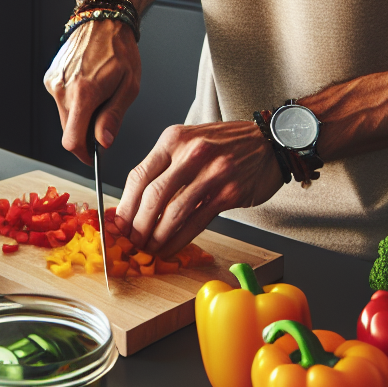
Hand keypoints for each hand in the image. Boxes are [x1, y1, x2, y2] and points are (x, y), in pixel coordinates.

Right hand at [43, 17, 140, 163]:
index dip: (82, 154)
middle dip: (85, 133)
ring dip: (79, 116)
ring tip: (98, 95)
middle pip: (68, 130)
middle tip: (104, 118)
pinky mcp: (50, 77)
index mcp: (84, 93)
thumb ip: (113, 117)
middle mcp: (63, 89)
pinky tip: (86, 85)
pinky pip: (60, 100)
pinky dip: (73, 101)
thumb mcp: (128, 87)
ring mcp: (54, 82)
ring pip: (64, 116)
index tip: (92, 157)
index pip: (72, 140)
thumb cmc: (120, 50)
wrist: (103, 20)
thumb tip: (103, 143)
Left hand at [113, 120, 283, 254]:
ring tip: (149, 248)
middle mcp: (191, 153)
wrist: (269, 141)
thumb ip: (165, 166)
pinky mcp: (229, 193)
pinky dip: (179, 239)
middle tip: (132, 240)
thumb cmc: (224, 144)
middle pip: (152, 196)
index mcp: (173, 139)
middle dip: (138, 225)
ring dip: (157, 236)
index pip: (139, 175)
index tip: (118, 222)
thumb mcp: (189, 141)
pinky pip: (196, 222)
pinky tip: (170, 247)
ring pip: (173, 213)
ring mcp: (212, 173)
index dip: (125, 204)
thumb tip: (135, 202)